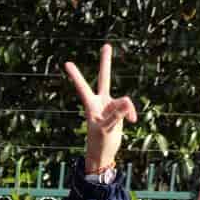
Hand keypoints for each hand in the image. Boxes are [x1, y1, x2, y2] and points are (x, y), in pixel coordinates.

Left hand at [64, 44, 136, 175]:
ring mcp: (110, 105)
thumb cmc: (99, 143)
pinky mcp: (119, 111)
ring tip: (130, 121)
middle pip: (104, 78)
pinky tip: (133, 121)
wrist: (104, 154)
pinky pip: (128, 107)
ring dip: (127, 110)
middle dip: (106, 62)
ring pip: (124, 100)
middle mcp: (100, 102)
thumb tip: (127, 101)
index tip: (67, 63)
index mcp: (90, 105)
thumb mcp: (106, 130)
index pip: (82, 87)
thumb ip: (117, 114)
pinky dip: (131, 113)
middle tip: (107, 45)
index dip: (76, 75)